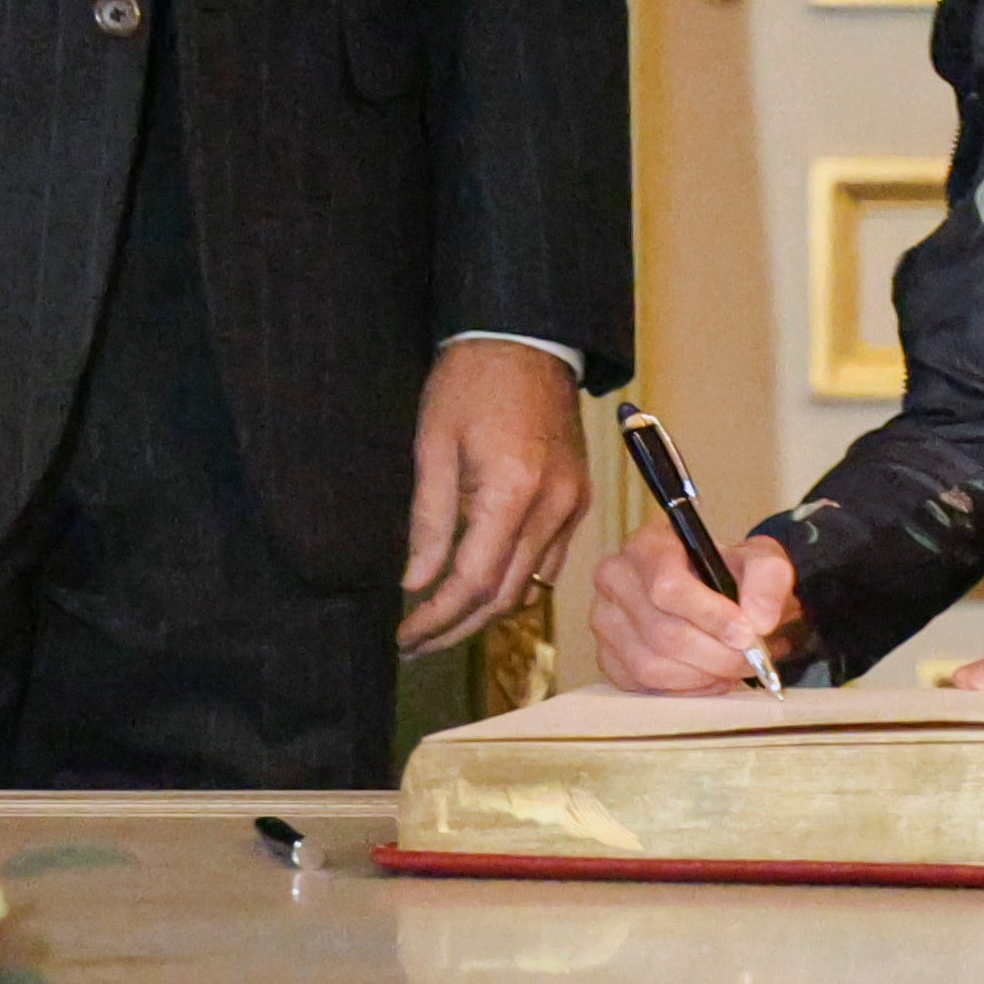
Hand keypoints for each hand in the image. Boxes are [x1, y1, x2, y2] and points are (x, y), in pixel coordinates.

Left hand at [398, 340, 592, 651]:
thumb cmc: (470, 382)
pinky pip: (548, 563)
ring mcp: (573, 505)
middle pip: (506, 597)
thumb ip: (428, 520)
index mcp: (513, 489)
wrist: (526, 340)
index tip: (405, 635)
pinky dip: (513, 584)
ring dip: (485, 613)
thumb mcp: (432, 444)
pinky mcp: (578, 500)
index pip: (474, 580)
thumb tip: (416, 583)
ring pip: (531, 587)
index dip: (437, 616)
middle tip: (415, 643)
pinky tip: (479, 590)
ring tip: (440, 625)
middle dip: (457, 627)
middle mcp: (553, 506)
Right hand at [581, 524, 798, 693]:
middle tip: (751, 661)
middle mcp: (616, 580)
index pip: (668, 588)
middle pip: (662, 633)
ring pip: (651, 665)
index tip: (747, 634)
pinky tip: (708, 677)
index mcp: (648, 546)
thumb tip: (759, 620)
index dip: (711, 616)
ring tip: (731, 668)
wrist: (716, 594)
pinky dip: (685, 690)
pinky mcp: (607, 657)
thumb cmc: (729, 574)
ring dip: (702, 676)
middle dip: (716, 655)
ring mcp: (605, 621)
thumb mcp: (760, 560)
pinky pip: (643, 686)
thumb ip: (769, 579)